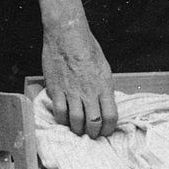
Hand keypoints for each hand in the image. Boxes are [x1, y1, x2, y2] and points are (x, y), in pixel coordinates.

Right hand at [42, 18, 116, 137]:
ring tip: (77, 129)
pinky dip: (62, 119)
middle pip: (94, 123)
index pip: (111, 116)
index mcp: (104, 86)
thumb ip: (103, 87)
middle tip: (91, 133)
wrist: (67, 35)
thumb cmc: (86, 47)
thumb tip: (103, 103)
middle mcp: (89, 91)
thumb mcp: (104, 68)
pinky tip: (64, 118)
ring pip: (76, 121)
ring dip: (78, 129)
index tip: (106, 131)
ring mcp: (72, 92)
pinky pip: (60, 112)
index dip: (109, 128)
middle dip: (93, 133)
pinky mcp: (57, 89)